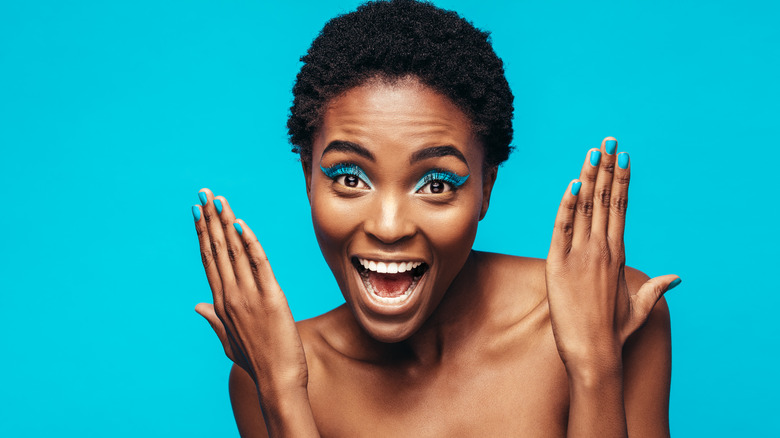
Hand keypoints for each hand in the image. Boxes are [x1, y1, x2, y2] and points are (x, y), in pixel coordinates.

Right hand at [192, 189, 308, 394]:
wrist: (276, 380)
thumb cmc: (255, 361)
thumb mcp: (228, 340)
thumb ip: (213, 319)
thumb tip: (197, 305)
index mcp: (221, 303)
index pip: (209, 261)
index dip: (202, 234)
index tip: (196, 213)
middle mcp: (230, 296)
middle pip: (217, 250)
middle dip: (209, 220)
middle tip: (203, 194)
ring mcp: (249, 296)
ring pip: (234, 252)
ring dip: (226, 223)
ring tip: (218, 199)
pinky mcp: (271, 297)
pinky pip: (258, 264)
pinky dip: (249, 242)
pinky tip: (242, 224)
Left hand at [545, 137, 679, 375]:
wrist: (593, 352)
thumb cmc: (614, 332)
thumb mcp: (639, 306)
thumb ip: (655, 287)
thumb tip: (676, 278)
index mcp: (618, 255)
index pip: (620, 209)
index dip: (621, 182)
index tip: (624, 159)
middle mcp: (602, 250)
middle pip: (605, 200)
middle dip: (607, 169)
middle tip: (610, 141)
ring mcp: (580, 255)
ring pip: (585, 208)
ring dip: (588, 177)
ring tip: (593, 151)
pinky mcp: (558, 264)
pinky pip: (562, 228)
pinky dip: (567, 205)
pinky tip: (572, 184)